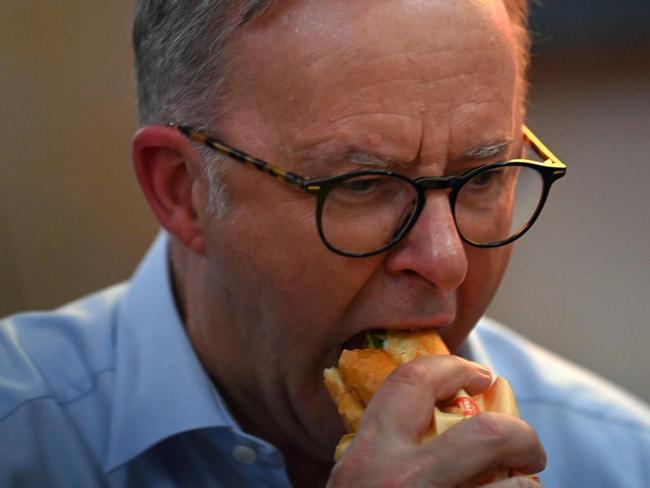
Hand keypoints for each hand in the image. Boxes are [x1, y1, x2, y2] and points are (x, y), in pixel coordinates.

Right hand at [326, 355, 545, 486]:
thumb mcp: (360, 485)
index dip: (451, 366)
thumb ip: (386, 454)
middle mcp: (397, 484)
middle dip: (521, 434)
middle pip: (485, 434)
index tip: (479, 373)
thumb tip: (445, 420)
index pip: (409, 384)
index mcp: (366, 459)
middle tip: (526, 446)